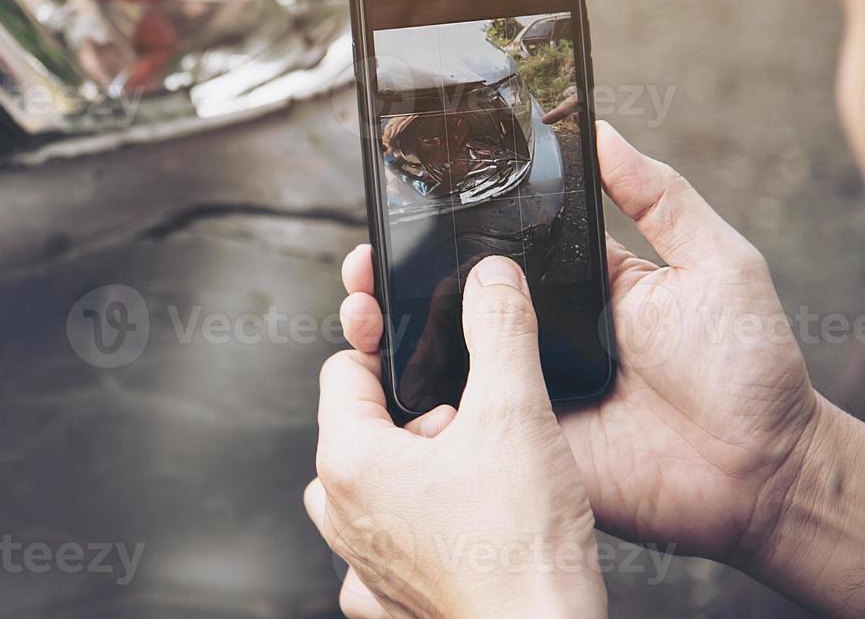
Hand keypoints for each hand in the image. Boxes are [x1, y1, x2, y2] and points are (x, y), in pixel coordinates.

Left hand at [306, 257, 606, 618]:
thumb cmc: (522, 550)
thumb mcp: (515, 414)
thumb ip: (500, 330)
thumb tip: (491, 279)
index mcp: (349, 461)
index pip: (344, 369)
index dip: (386, 345)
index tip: (415, 335)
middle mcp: (342, 513)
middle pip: (362, 425)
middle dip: (417, 412)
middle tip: (472, 422)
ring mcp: (362, 562)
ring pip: (378, 484)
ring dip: (423, 467)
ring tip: (480, 472)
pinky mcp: (390, 599)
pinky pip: (391, 542)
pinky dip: (423, 524)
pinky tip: (468, 522)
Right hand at [337, 122, 820, 569]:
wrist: (764, 472)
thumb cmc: (750, 365)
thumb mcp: (713, 261)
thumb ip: (658, 195)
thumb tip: (602, 129)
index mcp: (574, 283)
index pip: (494, 246)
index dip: (444, 228)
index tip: (400, 201)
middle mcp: (539, 333)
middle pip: (448, 300)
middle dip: (392, 277)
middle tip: (362, 261)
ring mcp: (527, 390)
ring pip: (442, 359)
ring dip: (390, 333)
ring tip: (359, 308)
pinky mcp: (524, 443)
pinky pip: (464, 422)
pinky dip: (421, 405)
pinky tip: (386, 378)